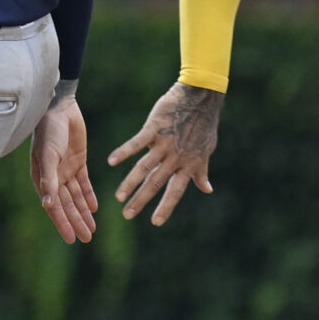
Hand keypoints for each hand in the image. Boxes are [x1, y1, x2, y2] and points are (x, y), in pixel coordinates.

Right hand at [31, 94, 97, 244]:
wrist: (60, 108)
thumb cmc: (49, 131)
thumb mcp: (48, 156)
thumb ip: (49, 180)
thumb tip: (48, 204)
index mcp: (43, 178)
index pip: (54, 206)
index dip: (63, 223)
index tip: (72, 239)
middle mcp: (54, 177)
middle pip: (67, 205)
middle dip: (76, 222)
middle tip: (87, 238)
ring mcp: (66, 170)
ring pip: (76, 197)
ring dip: (84, 212)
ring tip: (92, 229)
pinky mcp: (78, 161)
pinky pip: (84, 183)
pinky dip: (89, 196)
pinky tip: (95, 208)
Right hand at [107, 82, 222, 225]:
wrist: (201, 97)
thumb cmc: (204, 124)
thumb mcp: (206, 150)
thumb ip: (202, 171)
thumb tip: (207, 189)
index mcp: (187, 164)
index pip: (175, 191)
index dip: (166, 207)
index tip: (155, 222)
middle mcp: (175, 157)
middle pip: (155, 183)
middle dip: (141, 200)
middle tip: (127, 215)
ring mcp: (164, 143)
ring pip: (144, 167)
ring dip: (130, 183)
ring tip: (118, 197)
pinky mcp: (154, 127)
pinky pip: (137, 143)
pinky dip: (124, 152)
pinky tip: (111, 161)